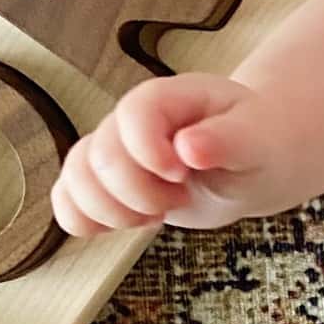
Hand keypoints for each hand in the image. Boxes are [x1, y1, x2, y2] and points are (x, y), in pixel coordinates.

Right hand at [51, 73, 276, 236]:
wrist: (250, 161)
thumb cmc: (256, 144)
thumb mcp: (256, 140)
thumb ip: (227, 140)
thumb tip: (190, 146)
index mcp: (169, 99)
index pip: (132, 114)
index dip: (148, 153)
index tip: (181, 175)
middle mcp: (131, 120)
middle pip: (101, 156)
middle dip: (140, 194)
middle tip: (180, 199)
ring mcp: (114, 150)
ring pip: (76, 180)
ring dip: (114, 213)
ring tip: (155, 215)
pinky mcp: (105, 182)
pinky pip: (67, 200)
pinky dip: (86, 222)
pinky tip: (128, 224)